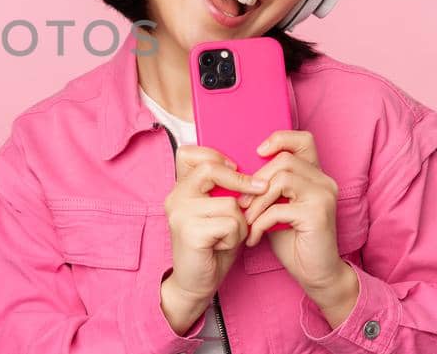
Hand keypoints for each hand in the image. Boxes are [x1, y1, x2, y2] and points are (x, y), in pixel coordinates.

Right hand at [162, 145, 269, 305]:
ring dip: (241, 223)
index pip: (190, 153)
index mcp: (180, 188)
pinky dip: (236, 237)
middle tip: (261, 189)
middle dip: (241, 180)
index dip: (216, 156)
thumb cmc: (212, 246)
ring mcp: (180, 214)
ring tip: (229, 236)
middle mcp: (175, 197)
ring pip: (230, 204)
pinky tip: (223, 246)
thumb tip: (256, 174)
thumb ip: (228, 191)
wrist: (196, 283)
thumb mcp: (220, 211)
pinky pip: (230, 224)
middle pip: (211, 170)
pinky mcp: (190, 232)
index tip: (236, 168)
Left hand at [236, 130, 356, 314]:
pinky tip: (255, 237)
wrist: (314, 273)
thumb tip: (235, 171)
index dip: (279, 138)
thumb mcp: (274, 206)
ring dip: (257, 201)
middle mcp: (324, 181)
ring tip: (247, 220)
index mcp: (314, 175)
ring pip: (282, 179)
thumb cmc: (292, 239)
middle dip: (256, 181)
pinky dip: (261, 223)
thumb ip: (265, 187)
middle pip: (284, 160)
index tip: (257, 152)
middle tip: (242, 204)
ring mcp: (324, 196)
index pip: (303, 140)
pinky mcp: (318, 214)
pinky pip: (279, 209)